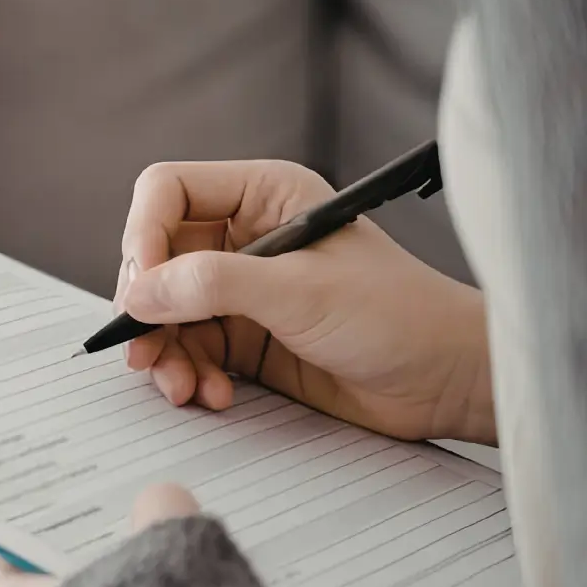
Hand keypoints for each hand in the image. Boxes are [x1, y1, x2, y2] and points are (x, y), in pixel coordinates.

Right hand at [116, 160, 495, 442]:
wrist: (447, 380)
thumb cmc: (399, 317)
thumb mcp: (301, 292)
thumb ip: (213, 285)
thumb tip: (140, 292)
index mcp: (263, 195)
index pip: (169, 192)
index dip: (144, 235)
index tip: (142, 288)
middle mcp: (246, 236)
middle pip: (156, 258)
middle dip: (149, 309)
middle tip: (146, 349)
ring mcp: (243, 289)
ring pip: (165, 311)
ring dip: (166, 353)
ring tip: (182, 386)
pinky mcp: (245, 337)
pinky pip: (189, 349)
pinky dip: (189, 374)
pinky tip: (213, 394)